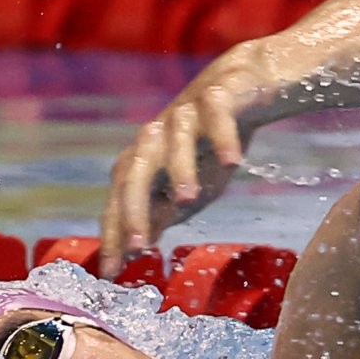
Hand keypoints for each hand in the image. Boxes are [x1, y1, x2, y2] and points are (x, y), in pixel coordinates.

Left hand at [99, 45, 266, 277]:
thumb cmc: (210, 143)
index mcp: (144, 162)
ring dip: (179, 168)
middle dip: (134, 208)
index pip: (120, 201)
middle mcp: (156, 137)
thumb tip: (137, 246)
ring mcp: (185, 114)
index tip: (112, 273)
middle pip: (135, 171)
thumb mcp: (190, 186)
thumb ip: (163, 210)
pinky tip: (233, 160)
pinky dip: (222, 135)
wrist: (246, 85)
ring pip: (174, 140)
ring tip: (189, 199)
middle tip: (139, 245)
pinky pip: (217, 114)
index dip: (114, 235)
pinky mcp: (218, 94)